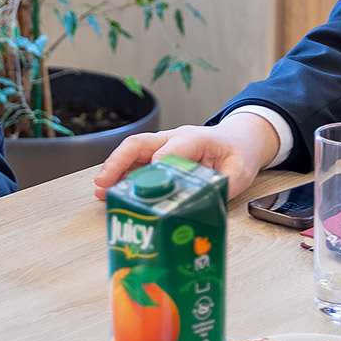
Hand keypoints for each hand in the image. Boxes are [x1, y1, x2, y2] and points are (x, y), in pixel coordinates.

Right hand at [91, 112, 279, 202]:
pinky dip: (121, 177)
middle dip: (118, 162)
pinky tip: (111, 192)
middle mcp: (174, 139)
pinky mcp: (159, 157)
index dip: (156, 164)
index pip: (171, 147)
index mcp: (195, 138)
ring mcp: (164, 147)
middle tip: (104, 182)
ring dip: (115, 171)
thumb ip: (221, 183)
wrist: (239, 141)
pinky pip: (136, 164)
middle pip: (140, 144)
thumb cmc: (238, 152)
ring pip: (133, 153)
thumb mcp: (239, 169)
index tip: (144, 183)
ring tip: (101, 191)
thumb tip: (200, 202)